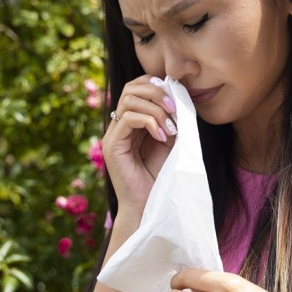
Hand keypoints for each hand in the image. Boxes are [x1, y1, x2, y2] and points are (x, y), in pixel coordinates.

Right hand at [103, 75, 177, 217]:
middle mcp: (119, 125)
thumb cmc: (161, 177)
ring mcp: (113, 135)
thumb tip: (179, 96)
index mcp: (131, 122)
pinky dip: (150, 122)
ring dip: (156, 109)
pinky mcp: (112, 146)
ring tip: (171, 127)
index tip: (176, 97)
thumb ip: (171, 119)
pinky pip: (128, 118)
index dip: (155, 85)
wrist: (150, 206)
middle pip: (130, 88)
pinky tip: (163, 137)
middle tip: (176, 108)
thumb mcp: (170, 141)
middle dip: (157, 93)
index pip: (136, 88)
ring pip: (129, 100)